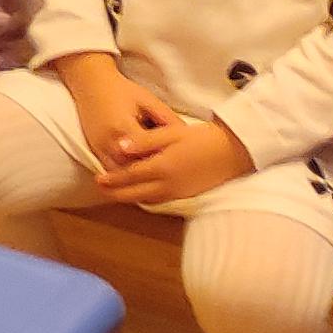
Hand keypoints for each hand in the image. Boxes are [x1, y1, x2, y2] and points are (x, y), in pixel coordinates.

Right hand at [50, 54, 179, 170]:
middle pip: (135, 170)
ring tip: (155, 180)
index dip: (166, 161)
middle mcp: (110, 142)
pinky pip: (110, 170)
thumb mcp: (148, 100)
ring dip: (136, 178)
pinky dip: (124, 175)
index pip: (149, 154)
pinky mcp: (94, 150)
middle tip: (172, 176)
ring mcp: (99, 148)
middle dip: (152, 174)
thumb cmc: (121, 89)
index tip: (181, 165)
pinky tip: (136, 175)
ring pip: (120, 175)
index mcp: (124, 128)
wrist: (90, 83)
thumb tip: (188, 135)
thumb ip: (168, 119)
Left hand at [90, 115, 254, 206]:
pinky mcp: (188, 195)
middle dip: (116, 193)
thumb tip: (119, 147)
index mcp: (163, 167)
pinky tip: (142, 192)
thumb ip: (144, 141)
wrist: (235, 150)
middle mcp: (169, 185)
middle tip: (101, 188)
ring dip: (130, 197)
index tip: (97, 178)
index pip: (130, 176)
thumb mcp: (171, 132)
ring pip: (147, 199)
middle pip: (135, 194)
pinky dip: (146, 198)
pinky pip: (160, 200)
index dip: (112, 179)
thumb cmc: (203, 137)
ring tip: (117, 191)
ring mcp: (179, 192)